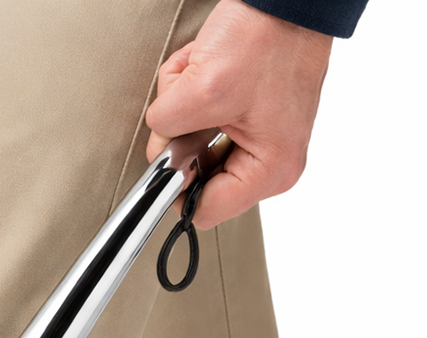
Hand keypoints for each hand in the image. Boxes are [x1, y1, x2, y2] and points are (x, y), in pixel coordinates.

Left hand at [145, 0, 332, 229]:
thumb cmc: (266, 36)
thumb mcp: (203, 90)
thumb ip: (168, 131)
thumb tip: (157, 150)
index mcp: (269, 171)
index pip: (203, 211)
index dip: (176, 185)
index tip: (168, 153)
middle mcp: (268, 163)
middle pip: (198, 178)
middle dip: (183, 137)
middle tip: (190, 100)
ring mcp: (260, 140)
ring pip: (196, 146)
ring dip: (186, 110)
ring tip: (201, 76)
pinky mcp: (250, 119)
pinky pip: (204, 121)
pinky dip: (194, 94)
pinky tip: (206, 67)